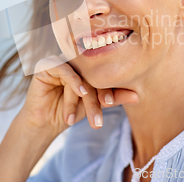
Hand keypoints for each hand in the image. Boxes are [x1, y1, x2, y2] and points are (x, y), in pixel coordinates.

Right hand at [20, 54, 138, 136]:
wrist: (45, 123)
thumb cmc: (71, 111)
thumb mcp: (95, 105)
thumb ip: (114, 98)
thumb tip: (138, 96)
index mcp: (86, 66)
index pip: (101, 74)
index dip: (109, 88)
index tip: (112, 104)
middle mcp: (73, 60)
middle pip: (91, 75)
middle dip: (97, 99)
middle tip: (100, 119)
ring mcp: (60, 60)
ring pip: (78, 74)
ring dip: (85, 97)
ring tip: (89, 116)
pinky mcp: (46, 64)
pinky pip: (62, 68)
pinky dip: (73, 81)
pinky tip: (80, 92)